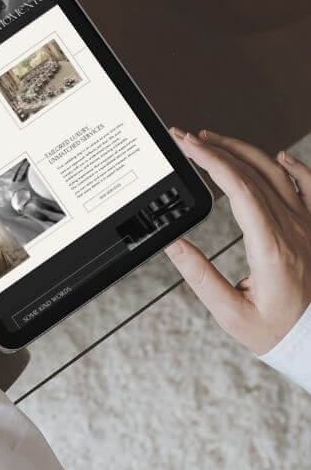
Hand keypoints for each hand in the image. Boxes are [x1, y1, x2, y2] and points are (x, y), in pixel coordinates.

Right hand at [166, 129, 310, 353]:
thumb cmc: (278, 331)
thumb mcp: (231, 312)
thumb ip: (199, 275)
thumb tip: (172, 243)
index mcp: (271, 247)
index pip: (238, 187)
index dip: (209, 160)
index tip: (187, 145)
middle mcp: (293, 229)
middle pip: (251, 172)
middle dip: (214, 148)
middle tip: (186, 138)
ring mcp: (307, 226)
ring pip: (275, 172)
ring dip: (242, 150)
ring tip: (213, 140)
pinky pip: (309, 186)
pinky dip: (294, 166)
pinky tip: (278, 157)